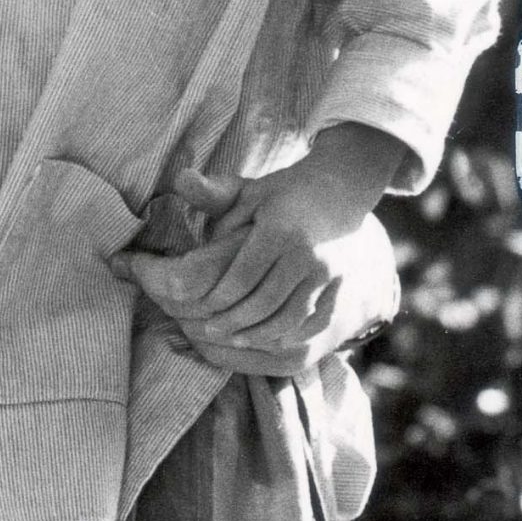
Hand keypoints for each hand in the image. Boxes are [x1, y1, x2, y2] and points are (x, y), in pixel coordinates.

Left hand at [124, 162, 400, 378]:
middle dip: (231, 321)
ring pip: (288, 320)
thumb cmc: (283, 194)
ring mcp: (329, 275)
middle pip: (263, 303)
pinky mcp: (342, 288)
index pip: (241, 277)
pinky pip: (312, 323)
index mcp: (281, 231)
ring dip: (257, 334)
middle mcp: (308, 255)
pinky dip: (287, 336)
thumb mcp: (249, 190)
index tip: (197, 309)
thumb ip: (212, 193)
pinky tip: (265, 339)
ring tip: (232, 337)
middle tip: (207, 330)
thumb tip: (178, 181)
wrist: (343, 192)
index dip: (217, 298)